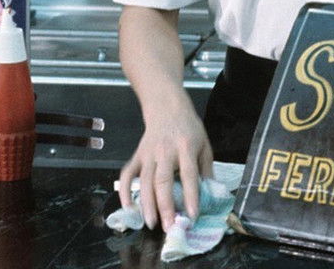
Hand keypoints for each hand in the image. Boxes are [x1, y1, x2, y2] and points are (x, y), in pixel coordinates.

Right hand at [118, 107, 212, 230]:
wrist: (167, 108)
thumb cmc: (189, 128)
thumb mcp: (204, 144)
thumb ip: (206, 168)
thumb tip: (209, 193)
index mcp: (186, 147)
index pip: (189, 175)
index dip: (191, 196)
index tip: (192, 215)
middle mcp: (165, 151)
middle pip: (163, 181)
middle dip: (165, 206)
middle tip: (168, 226)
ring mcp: (148, 154)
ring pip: (145, 182)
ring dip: (147, 204)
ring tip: (151, 224)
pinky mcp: (137, 155)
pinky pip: (127, 175)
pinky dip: (125, 191)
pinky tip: (129, 208)